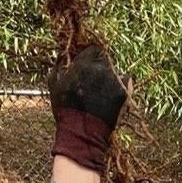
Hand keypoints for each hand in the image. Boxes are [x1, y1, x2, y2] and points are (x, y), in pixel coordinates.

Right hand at [49, 44, 127, 172]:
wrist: (82, 133)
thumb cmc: (65, 110)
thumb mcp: (54, 85)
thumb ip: (59, 66)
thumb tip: (65, 54)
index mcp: (83, 64)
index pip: (94, 49)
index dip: (92, 55)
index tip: (90, 63)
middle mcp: (100, 69)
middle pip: (106, 59)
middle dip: (101, 66)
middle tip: (96, 80)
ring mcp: (114, 81)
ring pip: (116, 71)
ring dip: (111, 77)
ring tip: (103, 92)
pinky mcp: (124, 93)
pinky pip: (127, 82)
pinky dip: (123, 86)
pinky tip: (112, 97)